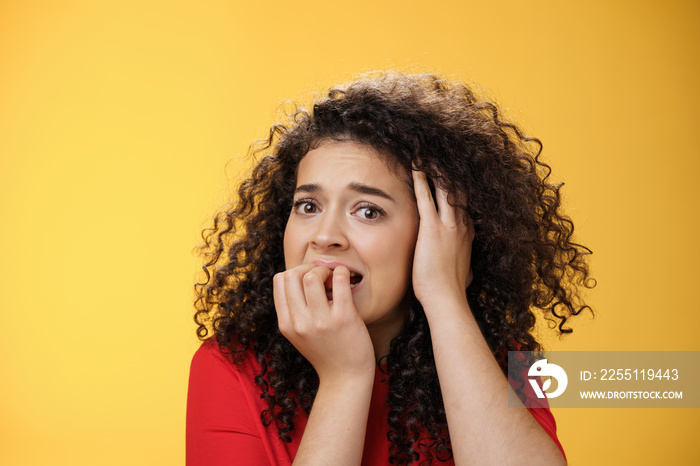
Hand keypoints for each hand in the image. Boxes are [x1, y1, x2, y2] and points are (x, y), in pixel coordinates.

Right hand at [273, 264, 375, 382]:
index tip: (309, 279)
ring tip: (333, 279)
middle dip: (308, 268)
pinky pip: (339, 281)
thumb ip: (293, 311)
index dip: (295, 272)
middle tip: (322, 277)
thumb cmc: (325, 352)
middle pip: (292, 275)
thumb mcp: (298, 334)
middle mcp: (299, 323)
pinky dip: (341, 272)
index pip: (279, 281)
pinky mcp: (343, 318)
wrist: (346, 377)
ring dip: (324, 270)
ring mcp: (321, 321)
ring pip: (312, 276)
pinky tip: (344, 278)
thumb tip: (295, 275)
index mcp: (286, 324)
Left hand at [411, 169, 473, 311]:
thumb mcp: (464, 274)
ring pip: (445, 188)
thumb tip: (467, 273)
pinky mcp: (432, 228)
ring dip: (436, 169)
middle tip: (439, 155)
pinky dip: (421, 180)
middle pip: (458, 190)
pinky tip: (415, 167)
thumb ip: (464, 267)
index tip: (451, 175)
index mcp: (467, 234)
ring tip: (427, 154)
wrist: (446, 298)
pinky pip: (426, 197)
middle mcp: (462, 225)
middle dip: (448, 172)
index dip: (457, 187)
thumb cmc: (451, 290)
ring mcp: (449, 225)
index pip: (464, 203)